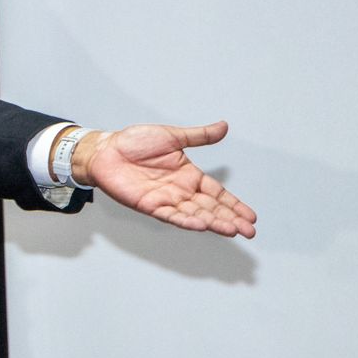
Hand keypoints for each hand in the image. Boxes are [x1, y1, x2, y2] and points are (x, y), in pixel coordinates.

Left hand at [72, 121, 256, 238]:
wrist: (105, 149)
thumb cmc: (134, 142)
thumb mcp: (172, 136)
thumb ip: (199, 136)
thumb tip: (224, 126)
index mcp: (189, 175)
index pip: (217, 193)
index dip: (234, 205)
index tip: (251, 216)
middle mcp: (180, 190)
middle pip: (210, 208)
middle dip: (230, 219)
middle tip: (249, 231)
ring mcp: (166, 199)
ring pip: (195, 215)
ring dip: (213, 223)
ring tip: (232, 230)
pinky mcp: (149, 204)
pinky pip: (170, 215)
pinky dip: (186, 221)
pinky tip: (201, 225)